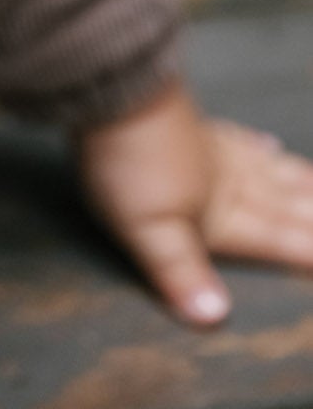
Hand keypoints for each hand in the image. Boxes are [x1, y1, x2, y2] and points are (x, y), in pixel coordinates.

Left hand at [76, 78, 312, 325]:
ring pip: (271, 171)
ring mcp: (212, 148)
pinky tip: (270, 144)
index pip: (277, 239)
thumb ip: (181, 272)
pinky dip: (260, 146)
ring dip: (302, 184)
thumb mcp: (146, 230)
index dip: (309, 252)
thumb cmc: (128, 165)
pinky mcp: (194, 122)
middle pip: (285, 205)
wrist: (115, 90)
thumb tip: (217, 318)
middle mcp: (228, 182)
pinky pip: (241, 139)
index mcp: (222, 214)